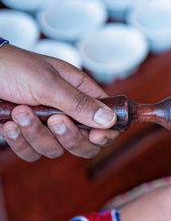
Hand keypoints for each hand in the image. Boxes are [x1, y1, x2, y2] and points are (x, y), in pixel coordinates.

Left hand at [0, 45, 118, 160]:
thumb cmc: (9, 67)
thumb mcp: (48, 83)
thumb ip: (79, 104)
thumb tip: (110, 120)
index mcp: (78, 92)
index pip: (105, 119)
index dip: (105, 132)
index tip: (96, 135)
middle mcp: (66, 111)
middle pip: (85, 143)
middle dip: (70, 137)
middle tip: (55, 121)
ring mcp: (45, 125)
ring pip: (56, 149)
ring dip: (36, 134)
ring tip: (20, 112)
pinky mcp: (25, 136)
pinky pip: (31, 153)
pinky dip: (20, 142)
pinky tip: (9, 125)